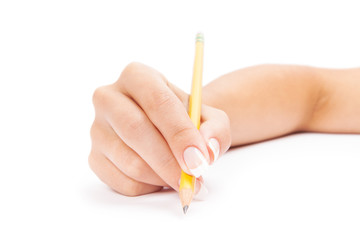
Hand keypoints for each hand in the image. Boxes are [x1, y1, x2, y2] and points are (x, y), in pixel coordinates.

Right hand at [89, 62, 230, 195]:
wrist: (165, 127)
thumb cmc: (185, 118)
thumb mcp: (209, 116)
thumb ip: (216, 129)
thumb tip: (206, 151)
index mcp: (136, 76)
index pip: (157, 102)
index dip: (179, 133)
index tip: (198, 160)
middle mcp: (108, 97)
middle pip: (136, 130)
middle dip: (170, 161)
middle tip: (194, 178)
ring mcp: (96, 128)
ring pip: (130, 161)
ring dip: (162, 177)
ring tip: (183, 177)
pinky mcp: (94, 156)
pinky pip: (121, 181)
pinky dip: (149, 187)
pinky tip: (161, 178)